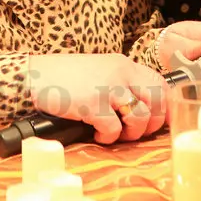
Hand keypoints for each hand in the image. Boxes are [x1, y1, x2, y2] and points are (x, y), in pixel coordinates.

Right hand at [28, 53, 168, 144]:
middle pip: (158, 100)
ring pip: (141, 117)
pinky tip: (96, 132)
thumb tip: (142, 106)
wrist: (34, 76)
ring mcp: (108, 87)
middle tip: (136, 131)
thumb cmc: (64, 77)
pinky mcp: (93, 103)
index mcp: (123, 64)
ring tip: (115, 133)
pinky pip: (114, 129)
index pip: (160, 82)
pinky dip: (107, 136)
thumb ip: (120, 82)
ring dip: (131, 133)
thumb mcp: (99, 71)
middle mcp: (120, 72)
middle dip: (153, 123)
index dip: (166, 106)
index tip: (163, 121)